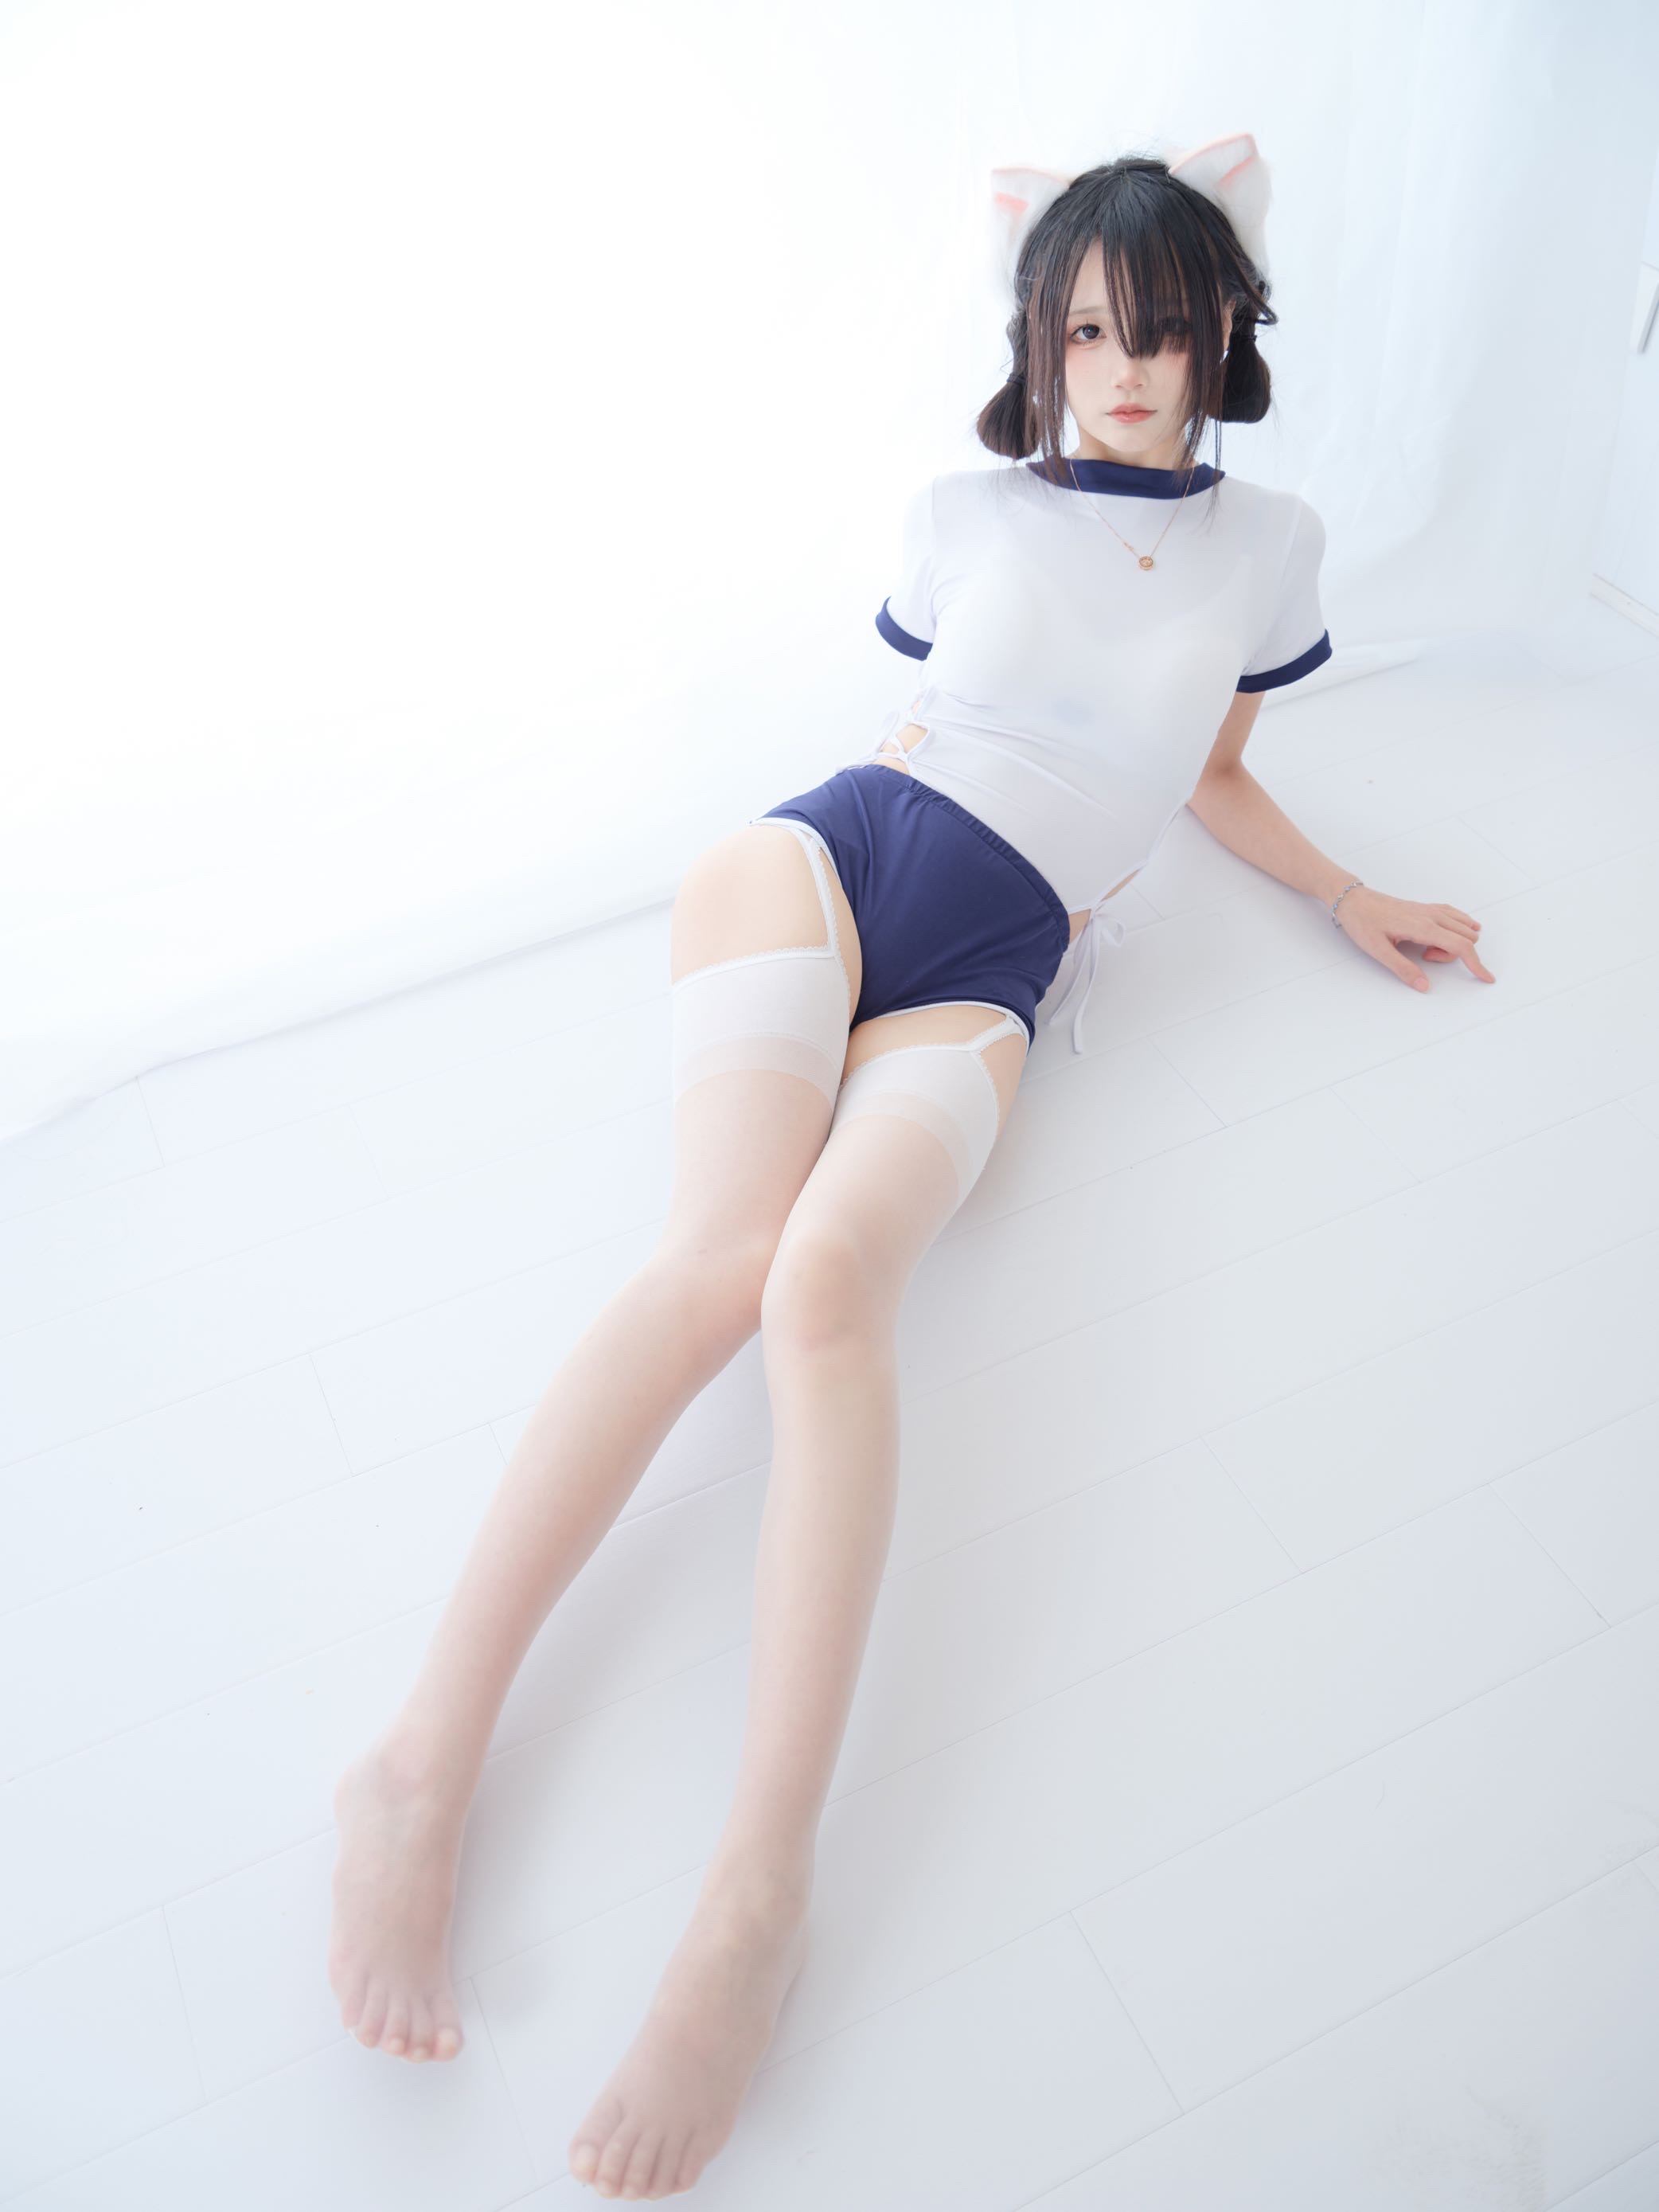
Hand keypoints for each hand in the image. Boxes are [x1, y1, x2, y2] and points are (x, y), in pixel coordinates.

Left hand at [1333, 886, 1496, 991]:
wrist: (1353, 900)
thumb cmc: (1363, 923)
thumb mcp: (1378, 951)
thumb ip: (1403, 969)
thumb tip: (1424, 986)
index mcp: (1423, 927)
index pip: (1461, 946)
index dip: (1476, 964)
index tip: (1486, 978)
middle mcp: (1432, 916)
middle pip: (1465, 938)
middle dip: (1454, 955)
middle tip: (1424, 958)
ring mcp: (1430, 909)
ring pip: (1462, 927)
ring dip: (1454, 942)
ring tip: (1425, 949)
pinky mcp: (1426, 907)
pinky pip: (1454, 915)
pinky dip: (1461, 926)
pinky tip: (1461, 931)